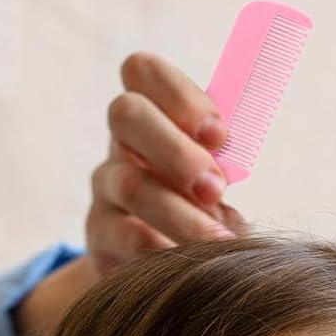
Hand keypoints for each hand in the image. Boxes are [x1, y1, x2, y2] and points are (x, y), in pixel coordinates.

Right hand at [86, 51, 249, 273]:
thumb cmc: (196, 207)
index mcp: (151, 117)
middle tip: (216, 189)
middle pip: (126, 114)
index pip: (142, 71)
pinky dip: (163, 251)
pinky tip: (189, 264)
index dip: (180, 95)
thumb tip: (236, 166)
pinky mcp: (99, 241)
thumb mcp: (213, 175)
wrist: (155, 264)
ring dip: (180, 212)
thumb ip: (223, 161)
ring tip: (219, 240)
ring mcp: (104, 192)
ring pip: (131, 185)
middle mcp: (120, 146)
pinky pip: (125, 240)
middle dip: (177, 149)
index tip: (220, 136)